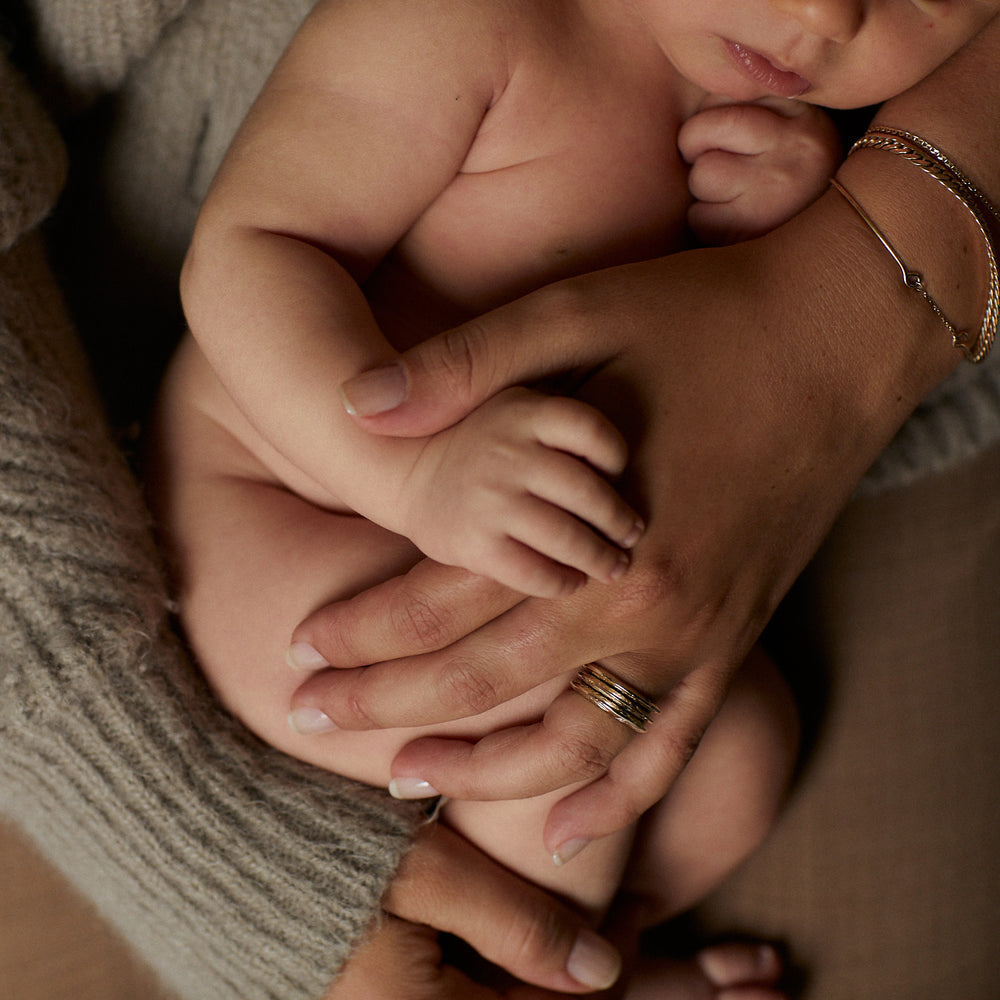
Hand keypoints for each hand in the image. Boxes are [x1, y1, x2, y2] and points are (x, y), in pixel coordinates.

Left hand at [289, 179, 959, 854]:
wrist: (838, 334)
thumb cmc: (702, 317)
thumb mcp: (577, 312)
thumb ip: (467, 366)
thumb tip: (357, 404)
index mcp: (593, 530)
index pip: (447, 605)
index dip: (363, 632)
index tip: (301, 651)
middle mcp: (643, 606)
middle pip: (489, 685)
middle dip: (390, 709)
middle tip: (312, 717)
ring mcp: (696, 636)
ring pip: (571, 744)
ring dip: (484, 770)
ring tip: (408, 780)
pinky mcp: (737, 640)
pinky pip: (671, 747)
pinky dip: (617, 800)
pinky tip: (565, 831)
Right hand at [319, 824, 621, 998]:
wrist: (229, 855)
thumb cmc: (325, 853)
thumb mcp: (426, 874)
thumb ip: (516, 926)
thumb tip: (601, 973)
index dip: (615, 972)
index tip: (637, 908)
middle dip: (593, 982)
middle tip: (630, 918)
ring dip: (551, 981)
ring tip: (594, 924)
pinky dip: (513, 976)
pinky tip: (530, 942)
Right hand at [401, 386, 642, 597]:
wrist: (409, 470)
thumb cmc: (485, 443)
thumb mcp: (517, 409)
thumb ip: (562, 426)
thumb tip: (640, 460)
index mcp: (523, 411)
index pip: (590, 430)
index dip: (615, 456)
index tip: (620, 475)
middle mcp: (505, 450)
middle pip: (587, 491)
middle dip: (619, 520)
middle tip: (633, 534)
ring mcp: (488, 498)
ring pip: (567, 538)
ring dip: (599, 557)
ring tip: (615, 566)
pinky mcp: (473, 544)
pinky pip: (535, 572)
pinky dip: (563, 582)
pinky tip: (572, 582)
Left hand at [678, 96, 841, 244]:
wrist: (821, 245)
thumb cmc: (783, 183)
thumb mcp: (780, 129)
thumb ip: (744, 104)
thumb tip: (696, 86)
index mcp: (801, 110)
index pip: (725, 92)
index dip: (711, 116)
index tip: (727, 136)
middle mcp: (799, 144)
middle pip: (706, 129)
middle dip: (696, 149)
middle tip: (716, 166)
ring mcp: (780, 187)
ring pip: (702, 174)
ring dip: (702, 190)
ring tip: (731, 196)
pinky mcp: (756, 228)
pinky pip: (700, 217)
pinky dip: (704, 222)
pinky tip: (732, 222)